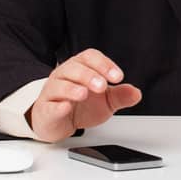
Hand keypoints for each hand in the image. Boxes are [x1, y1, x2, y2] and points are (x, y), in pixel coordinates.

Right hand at [26, 48, 142, 142]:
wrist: (59, 122)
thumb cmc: (81, 106)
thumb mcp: (105, 101)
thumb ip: (120, 96)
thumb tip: (135, 93)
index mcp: (80, 68)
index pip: (90, 57)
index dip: (104, 64)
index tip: (118, 77)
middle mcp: (64, 76)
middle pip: (74, 68)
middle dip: (90, 75)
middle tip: (102, 86)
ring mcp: (52, 92)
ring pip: (59, 85)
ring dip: (72, 88)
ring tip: (84, 94)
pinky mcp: (45, 110)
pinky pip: (48, 106)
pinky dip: (57, 106)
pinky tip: (66, 107)